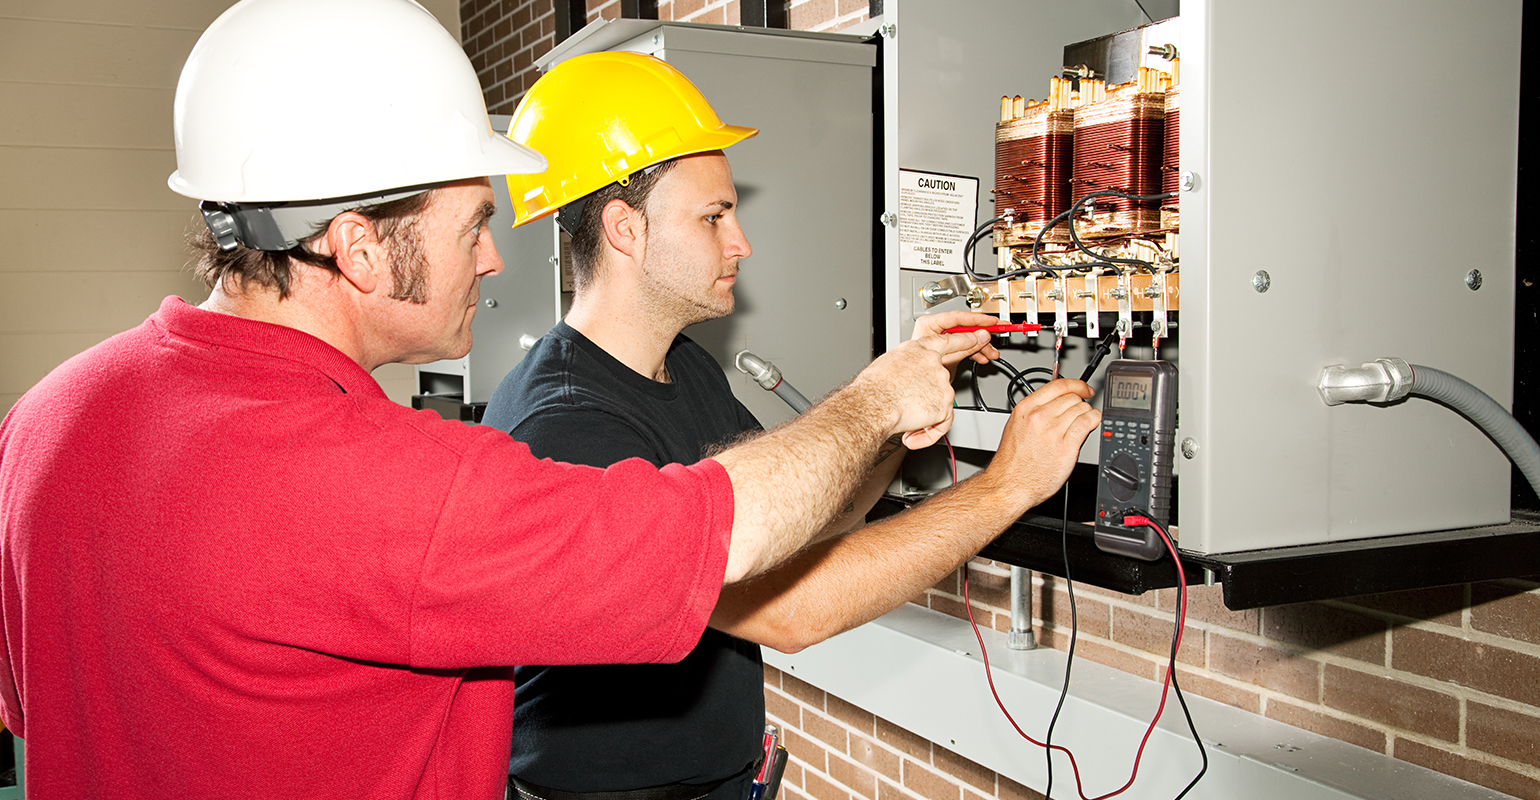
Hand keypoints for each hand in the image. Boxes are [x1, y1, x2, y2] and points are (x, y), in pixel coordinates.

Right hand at [848, 330, 990, 447]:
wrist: (872, 405)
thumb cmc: (872, 388)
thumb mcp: (888, 363)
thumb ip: (906, 365)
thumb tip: (906, 374)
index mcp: (918, 349)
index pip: (948, 340)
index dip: (965, 339)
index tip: (978, 337)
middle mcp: (933, 363)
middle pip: (947, 375)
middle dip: (941, 386)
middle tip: (935, 388)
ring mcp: (942, 383)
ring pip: (942, 402)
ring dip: (925, 416)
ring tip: (904, 421)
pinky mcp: (944, 404)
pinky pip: (942, 423)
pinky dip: (928, 433)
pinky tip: (913, 436)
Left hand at [911, 311, 1001, 368]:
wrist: (913, 386)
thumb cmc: (918, 370)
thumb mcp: (947, 356)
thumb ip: (965, 345)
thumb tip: (982, 336)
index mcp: (929, 324)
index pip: (958, 317)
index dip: (977, 320)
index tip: (992, 321)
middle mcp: (935, 329)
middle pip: (965, 329)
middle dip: (982, 337)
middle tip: (996, 337)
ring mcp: (941, 339)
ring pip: (967, 339)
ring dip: (981, 347)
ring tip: (991, 354)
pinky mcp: (946, 349)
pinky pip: (963, 347)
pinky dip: (974, 353)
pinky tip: (982, 358)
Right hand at [981, 379, 1101, 513]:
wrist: (1010, 484)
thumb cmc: (1012, 462)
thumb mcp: (1016, 426)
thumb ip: (1034, 411)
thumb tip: (1054, 402)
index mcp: (1026, 409)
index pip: (1058, 385)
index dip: (1076, 385)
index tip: (1083, 388)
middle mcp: (1039, 417)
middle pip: (1072, 397)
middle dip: (1080, 402)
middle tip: (1081, 410)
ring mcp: (1053, 431)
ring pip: (1081, 408)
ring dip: (1087, 412)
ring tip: (1085, 420)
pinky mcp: (1066, 446)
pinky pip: (1087, 423)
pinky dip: (1094, 420)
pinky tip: (1092, 423)